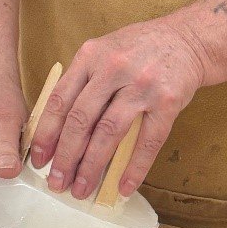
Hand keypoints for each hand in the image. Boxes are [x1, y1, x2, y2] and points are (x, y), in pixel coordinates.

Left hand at [29, 19, 205, 201]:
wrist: (187, 39)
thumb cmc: (139, 48)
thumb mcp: (104, 50)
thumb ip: (82, 79)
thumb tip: (56, 126)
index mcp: (91, 55)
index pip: (60, 99)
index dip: (47, 133)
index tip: (39, 159)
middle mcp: (114, 68)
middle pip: (81, 119)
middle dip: (66, 156)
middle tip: (57, 181)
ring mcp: (142, 84)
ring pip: (109, 133)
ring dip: (92, 166)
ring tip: (82, 188)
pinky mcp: (167, 101)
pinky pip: (148, 142)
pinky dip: (134, 168)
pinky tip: (123, 187)